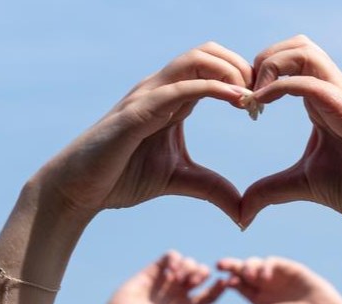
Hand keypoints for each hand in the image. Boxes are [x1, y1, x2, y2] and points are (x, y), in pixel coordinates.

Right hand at [30, 42, 250, 223]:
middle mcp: (160, 89)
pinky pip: (179, 88)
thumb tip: (243, 212)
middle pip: (208, 52)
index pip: (213, 68)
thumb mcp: (179, 181)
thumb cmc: (121, 178)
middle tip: (263, 96)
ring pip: (195, 59)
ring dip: (230, 70)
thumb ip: (212, 189)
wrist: (79, 190)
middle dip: (242, 65)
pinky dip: (211, 88)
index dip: (242, 78)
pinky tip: (237, 99)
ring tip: (253, 95)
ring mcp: (147, 96)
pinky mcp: (137, 112)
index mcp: (173, 100)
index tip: (262, 106)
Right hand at [100, 251, 224, 303]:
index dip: (219, 286)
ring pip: (189, 263)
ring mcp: (167, 280)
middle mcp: (180, 292)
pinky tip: (170, 269)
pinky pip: (171, 255)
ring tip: (176, 278)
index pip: (210, 293)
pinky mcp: (154, 270)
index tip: (225, 281)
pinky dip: (175, 258)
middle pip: (201, 274)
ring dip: (187, 266)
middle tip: (193, 281)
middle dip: (201, 273)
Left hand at [218, 255, 341, 303]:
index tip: (221, 281)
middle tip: (220, 265)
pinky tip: (265, 276)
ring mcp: (276, 275)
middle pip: (242, 270)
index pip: (237, 284)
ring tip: (249, 275)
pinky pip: (271, 261)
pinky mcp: (289, 267)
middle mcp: (265, 285)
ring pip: (255, 263)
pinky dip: (265, 265)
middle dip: (231, 266)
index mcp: (256, 298)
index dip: (228, 280)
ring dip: (248, 266)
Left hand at [239, 35, 341, 229]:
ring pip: (305, 52)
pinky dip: (282, 85)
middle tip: (246, 95)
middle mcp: (334, 92)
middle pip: (297, 45)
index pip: (290, 61)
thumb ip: (271, 190)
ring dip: (271, 66)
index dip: (260, 75)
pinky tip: (262, 105)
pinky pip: (314, 83)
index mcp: (323, 101)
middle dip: (263, 61)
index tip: (243, 107)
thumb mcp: (303, 185)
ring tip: (255, 98)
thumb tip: (242, 212)